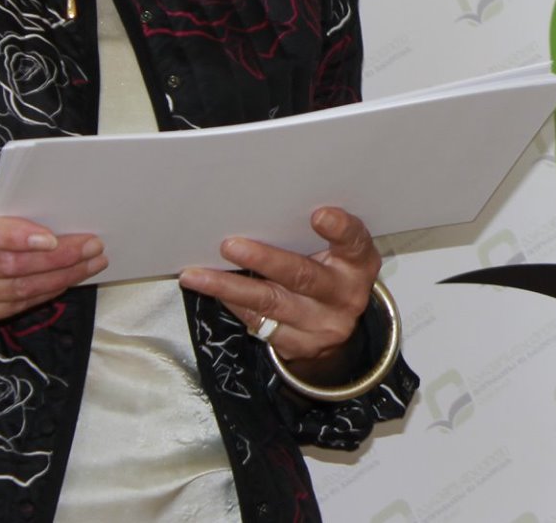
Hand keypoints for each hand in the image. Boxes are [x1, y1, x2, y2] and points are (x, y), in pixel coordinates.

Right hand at [0, 178, 106, 346]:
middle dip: (55, 258)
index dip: (14, 236)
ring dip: (57, 279)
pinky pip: (7, 308)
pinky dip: (41, 295)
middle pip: (3, 266)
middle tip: (92, 246)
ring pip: (11, 292)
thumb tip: (47, 203)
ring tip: (89, 264)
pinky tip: (64, 281)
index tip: (52, 236)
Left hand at [180, 207, 380, 375]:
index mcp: (358, 264)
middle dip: (265, 260)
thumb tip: (263, 210)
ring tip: (196, 275)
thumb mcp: (338, 254)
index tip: (318, 215)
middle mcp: (344, 296)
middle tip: (229, 245)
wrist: (336, 331)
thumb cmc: (331, 275)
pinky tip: (212, 290)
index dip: (339, 229)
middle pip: (303, 276)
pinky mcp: (296, 345)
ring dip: (230, 286)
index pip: (354, 243)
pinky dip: (232, 303)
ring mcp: (321, 325)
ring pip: (270, 302)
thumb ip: (315, 236)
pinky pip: (258, 323)